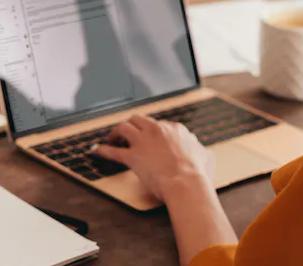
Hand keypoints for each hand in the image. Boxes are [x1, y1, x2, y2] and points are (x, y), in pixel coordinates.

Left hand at [91, 115, 214, 201]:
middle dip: (132, 126)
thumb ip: (201, 150)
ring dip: (117, 133)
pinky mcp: (132, 156)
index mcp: (175, 129)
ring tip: (113, 139)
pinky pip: (113, 151)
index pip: (160, 125)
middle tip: (128, 135)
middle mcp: (157, 130)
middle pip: (139, 120)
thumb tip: (202, 150)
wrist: (185, 182)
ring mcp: (143, 141)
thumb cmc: (197, 173)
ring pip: (124, 127)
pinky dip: (103, 150)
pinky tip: (97, 150)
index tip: (150, 139)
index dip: (153, 132)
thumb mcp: (206, 156)